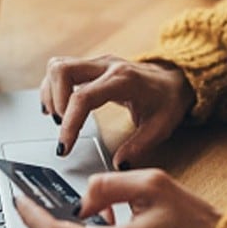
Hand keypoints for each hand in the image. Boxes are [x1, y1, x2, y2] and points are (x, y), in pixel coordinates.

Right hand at [40, 55, 194, 168]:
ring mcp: (97, 63)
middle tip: (62, 126)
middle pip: (62, 70)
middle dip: (55, 101)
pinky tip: (57, 108)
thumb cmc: (168, 100)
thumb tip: (118, 164)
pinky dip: (53, 88)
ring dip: (51, 93)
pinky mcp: (91, 66)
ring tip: (59, 118)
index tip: (64, 146)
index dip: (70, 123)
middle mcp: (106, 66)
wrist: (175, 78)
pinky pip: (62, 70)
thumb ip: (139, 146)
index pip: (83, 97)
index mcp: (123, 81)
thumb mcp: (161, 127)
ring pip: (58, 66)